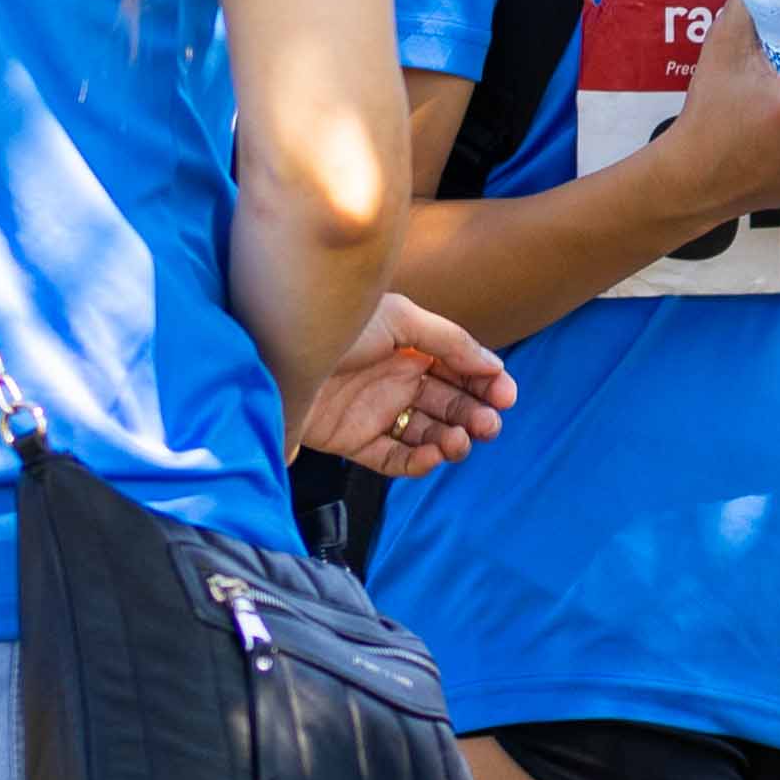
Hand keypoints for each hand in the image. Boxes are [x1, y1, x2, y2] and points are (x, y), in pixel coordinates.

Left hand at [303, 293, 514, 474]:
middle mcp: (396, 380)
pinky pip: (394, 459)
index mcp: (410, 347)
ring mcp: (376, 412)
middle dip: (474, 414)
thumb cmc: (334, 325)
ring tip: (459, 441)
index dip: (486, 383)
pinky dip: (417, 462)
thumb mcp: (399, 318)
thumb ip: (450, 341)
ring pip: (427, 434)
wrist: (274, 354)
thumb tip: (494, 365)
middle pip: (449, 404)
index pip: (459, 370)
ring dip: (451, 440)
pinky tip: (432, 455)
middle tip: (487, 425)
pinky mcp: (354, 441)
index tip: (505, 396)